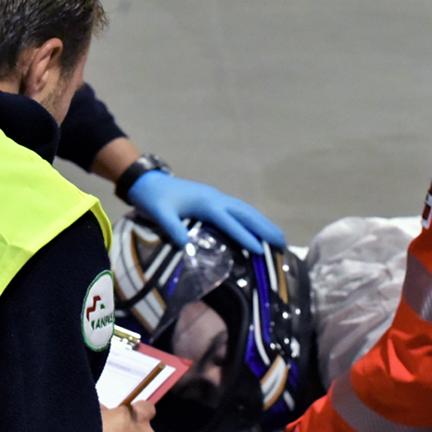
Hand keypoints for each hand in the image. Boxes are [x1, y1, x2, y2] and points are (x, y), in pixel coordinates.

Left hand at [127, 171, 284, 253]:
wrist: (148, 181)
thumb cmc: (153, 198)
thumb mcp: (159, 214)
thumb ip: (173, 229)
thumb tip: (189, 248)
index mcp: (205, 202)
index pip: (229, 220)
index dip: (244, 235)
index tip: (260, 249)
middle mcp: (216, 198)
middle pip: (245, 213)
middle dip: (264, 227)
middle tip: (283, 243)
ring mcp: (216, 197)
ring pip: (245, 210)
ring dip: (262, 223)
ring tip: (278, 237)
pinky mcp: (214, 200)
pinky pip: (238, 210)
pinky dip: (252, 219)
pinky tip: (258, 228)